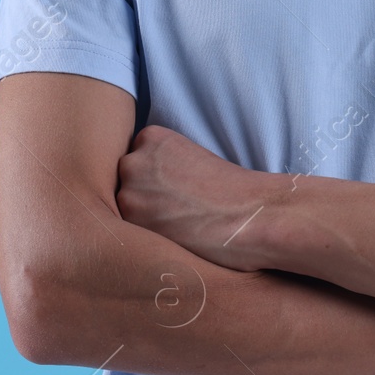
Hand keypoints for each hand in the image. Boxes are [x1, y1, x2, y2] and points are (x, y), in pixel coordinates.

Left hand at [116, 125, 272, 269]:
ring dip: (143, 219)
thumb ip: (162, 166)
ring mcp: (128, 190)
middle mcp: (133, 159)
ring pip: (124, 208)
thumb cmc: (232, 192)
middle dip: (143, 197)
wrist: (251, 214)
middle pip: (124, 183)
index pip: (135, 161)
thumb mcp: (192, 160)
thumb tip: (145, 188)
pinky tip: (174, 235)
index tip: (176, 190)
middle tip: (176, 210)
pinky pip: (130, 231)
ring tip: (177, 225)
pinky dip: (148, 236)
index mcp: (151, 137)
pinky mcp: (132, 221)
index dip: (153, 180)